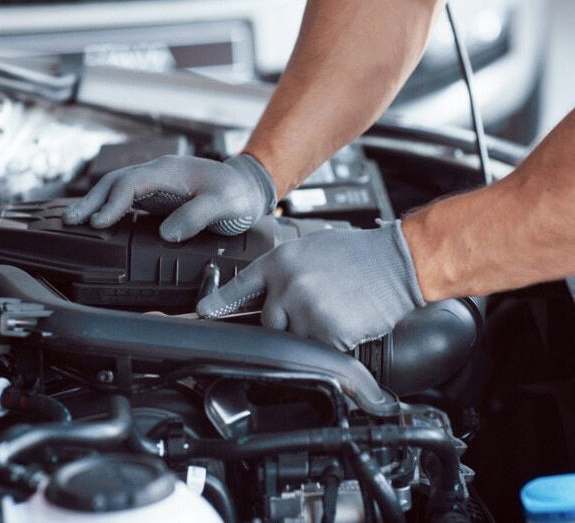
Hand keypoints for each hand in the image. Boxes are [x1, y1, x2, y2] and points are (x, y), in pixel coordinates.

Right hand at [62, 154, 276, 241]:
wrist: (248, 187)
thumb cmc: (238, 195)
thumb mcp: (224, 204)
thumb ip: (197, 216)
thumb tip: (167, 233)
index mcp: (170, 171)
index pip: (131, 184)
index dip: (113, 203)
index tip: (98, 222)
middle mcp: (158, 173)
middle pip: (115, 182)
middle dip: (91, 201)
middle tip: (70, 221)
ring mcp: (156, 183)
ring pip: (117, 188)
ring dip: (95, 203)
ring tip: (73, 220)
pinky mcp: (157, 195)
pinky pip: (126, 197)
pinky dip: (108, 206)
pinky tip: (98, 219)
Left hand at [196, 221, 425, 350]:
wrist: (398, 262)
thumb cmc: (358, 254)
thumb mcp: (310, 250)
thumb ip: (283, 271)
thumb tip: (265, 292)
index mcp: (280, 261)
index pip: (239, 287)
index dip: (217, 303)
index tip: (202, 314)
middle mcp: (287, 285)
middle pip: (268, 322)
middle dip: (287, 321)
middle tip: (318, 304)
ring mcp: (305, 310)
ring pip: (295, 338)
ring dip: (312, 332)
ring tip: (336, 308)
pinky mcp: (327, 332)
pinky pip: (320, 349)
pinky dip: (332, 342)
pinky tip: (347, 319)